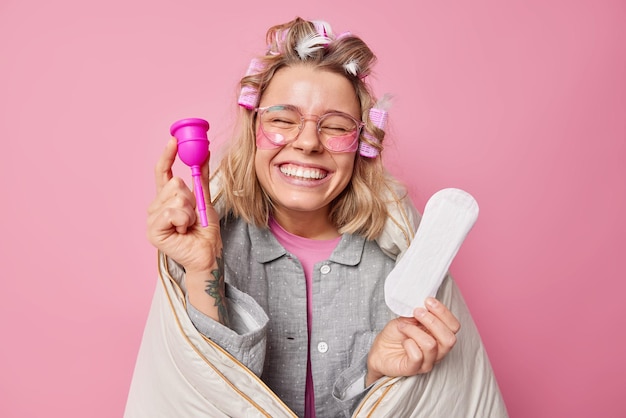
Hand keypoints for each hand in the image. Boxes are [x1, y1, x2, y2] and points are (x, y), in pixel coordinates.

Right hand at [146, 137, 220, 273]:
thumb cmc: (205, 231)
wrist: (208, 254)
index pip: (163, 172)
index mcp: (166, 199)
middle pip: (175, 183)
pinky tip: (183, 231)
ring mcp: (152, 219)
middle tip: (194, 216)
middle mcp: (156, 206)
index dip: (167, 155)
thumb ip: (201, 177)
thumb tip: (203, 153)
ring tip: (190, 225)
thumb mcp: (204, 199)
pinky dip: (185, 220)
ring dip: (190, 212)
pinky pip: (172, 212)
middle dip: (191, 198)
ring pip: (176, 197)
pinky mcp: (153, 231)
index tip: (173, 139)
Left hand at [366, 297, 459, 385]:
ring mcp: (427, 362)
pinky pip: (417, 356)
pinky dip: (408, 344)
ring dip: (414, 330)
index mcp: (439, 336)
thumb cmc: (395, 335)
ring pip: (431, 345)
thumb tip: (425, 305)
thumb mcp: (408, 318)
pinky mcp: (414, 369)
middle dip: (432, 321)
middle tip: (417, 311)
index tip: (428, 301)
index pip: (454, 326)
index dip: (443, 312)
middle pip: (449, 339)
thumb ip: (419, 314)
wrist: (379, 350)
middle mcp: (437, 351)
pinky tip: (403, 341)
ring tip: (403, 326)